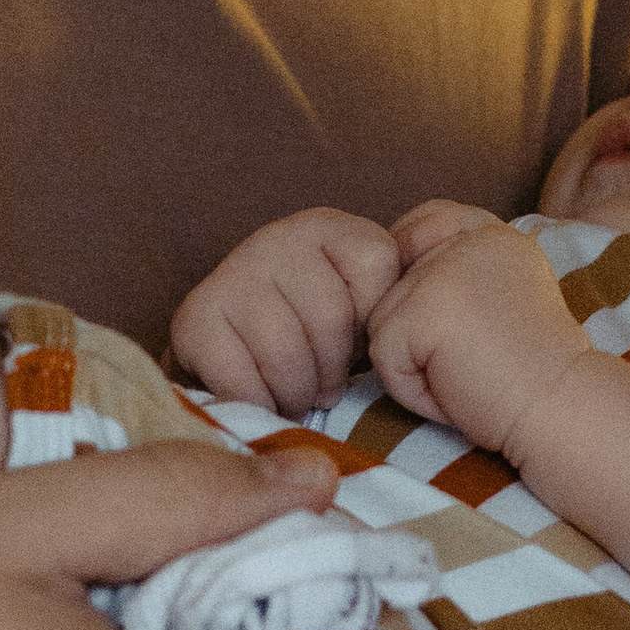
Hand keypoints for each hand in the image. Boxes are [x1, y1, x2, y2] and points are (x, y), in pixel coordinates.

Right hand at [170, 206, 404, 411]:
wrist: (235, 356)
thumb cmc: (316, 339)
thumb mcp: (366, 308)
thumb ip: (397, 301)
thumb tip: (435, 305)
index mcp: (327, 226)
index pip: (378, 266)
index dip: (373, 322)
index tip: (358, 343)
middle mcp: (275, 237)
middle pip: (332, 318)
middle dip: (334, 370)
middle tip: (325, 389)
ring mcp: (231, 271)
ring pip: (287, 352)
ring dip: (296, 392)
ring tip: (295, 396)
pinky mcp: (194, 316)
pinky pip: (242, 379)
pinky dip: (258, 402)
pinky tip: (260, 396)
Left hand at [369, 212, 586, 457]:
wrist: (563, 408)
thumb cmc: (536, 375)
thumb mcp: (510, 300)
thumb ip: (465, 275)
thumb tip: (403, 279)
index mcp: (494, 235)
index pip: (430, 220)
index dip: (420, 260)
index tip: (451, 312)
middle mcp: (467, 241)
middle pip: (396, 281)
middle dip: (420, 331)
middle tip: (478, 356)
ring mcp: (441, 272)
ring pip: (382, 321)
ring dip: (415, 363)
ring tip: (468, 375)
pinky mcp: (420, 311)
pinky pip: (384, 357)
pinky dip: (412, 389)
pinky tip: (457, 389)